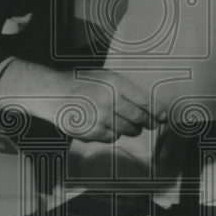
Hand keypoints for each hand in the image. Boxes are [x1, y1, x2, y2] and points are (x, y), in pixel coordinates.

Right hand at [0, 60, 155, 141]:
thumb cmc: (81, 83)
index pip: (144, 101)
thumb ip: (125, 89)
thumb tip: (149, 108)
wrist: (53, 93)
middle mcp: (109, 100)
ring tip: (126, 125)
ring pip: (125, 130)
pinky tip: (105, 126)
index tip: (162, 117)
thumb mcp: (104, 77)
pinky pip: (110, 138)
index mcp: (114, 83)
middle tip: (149, 124)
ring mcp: (100, 117)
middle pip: (138, 118)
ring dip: (129, 129)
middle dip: (145, 123)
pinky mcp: (92, 131)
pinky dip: (112, 134)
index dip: (156, 111)